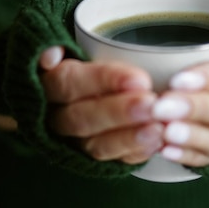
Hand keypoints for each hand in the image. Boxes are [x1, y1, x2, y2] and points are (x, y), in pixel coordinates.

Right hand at [39, 46, 163, 164]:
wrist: (86, 89)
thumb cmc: (88, 62)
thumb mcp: (73, 47)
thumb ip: (59, 47)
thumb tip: (52, 54)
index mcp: (49, 83)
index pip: (70, 82)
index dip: (104, 80)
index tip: (140, 79)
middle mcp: (56, 116)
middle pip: (82, 118)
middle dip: (120, 113)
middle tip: (152, 105)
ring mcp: (72, 141)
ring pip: (95, 145)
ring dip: (129, 138)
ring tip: (158, 129)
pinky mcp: (92, 159)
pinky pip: (113, 161)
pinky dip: (135, 152)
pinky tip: (157, 142)